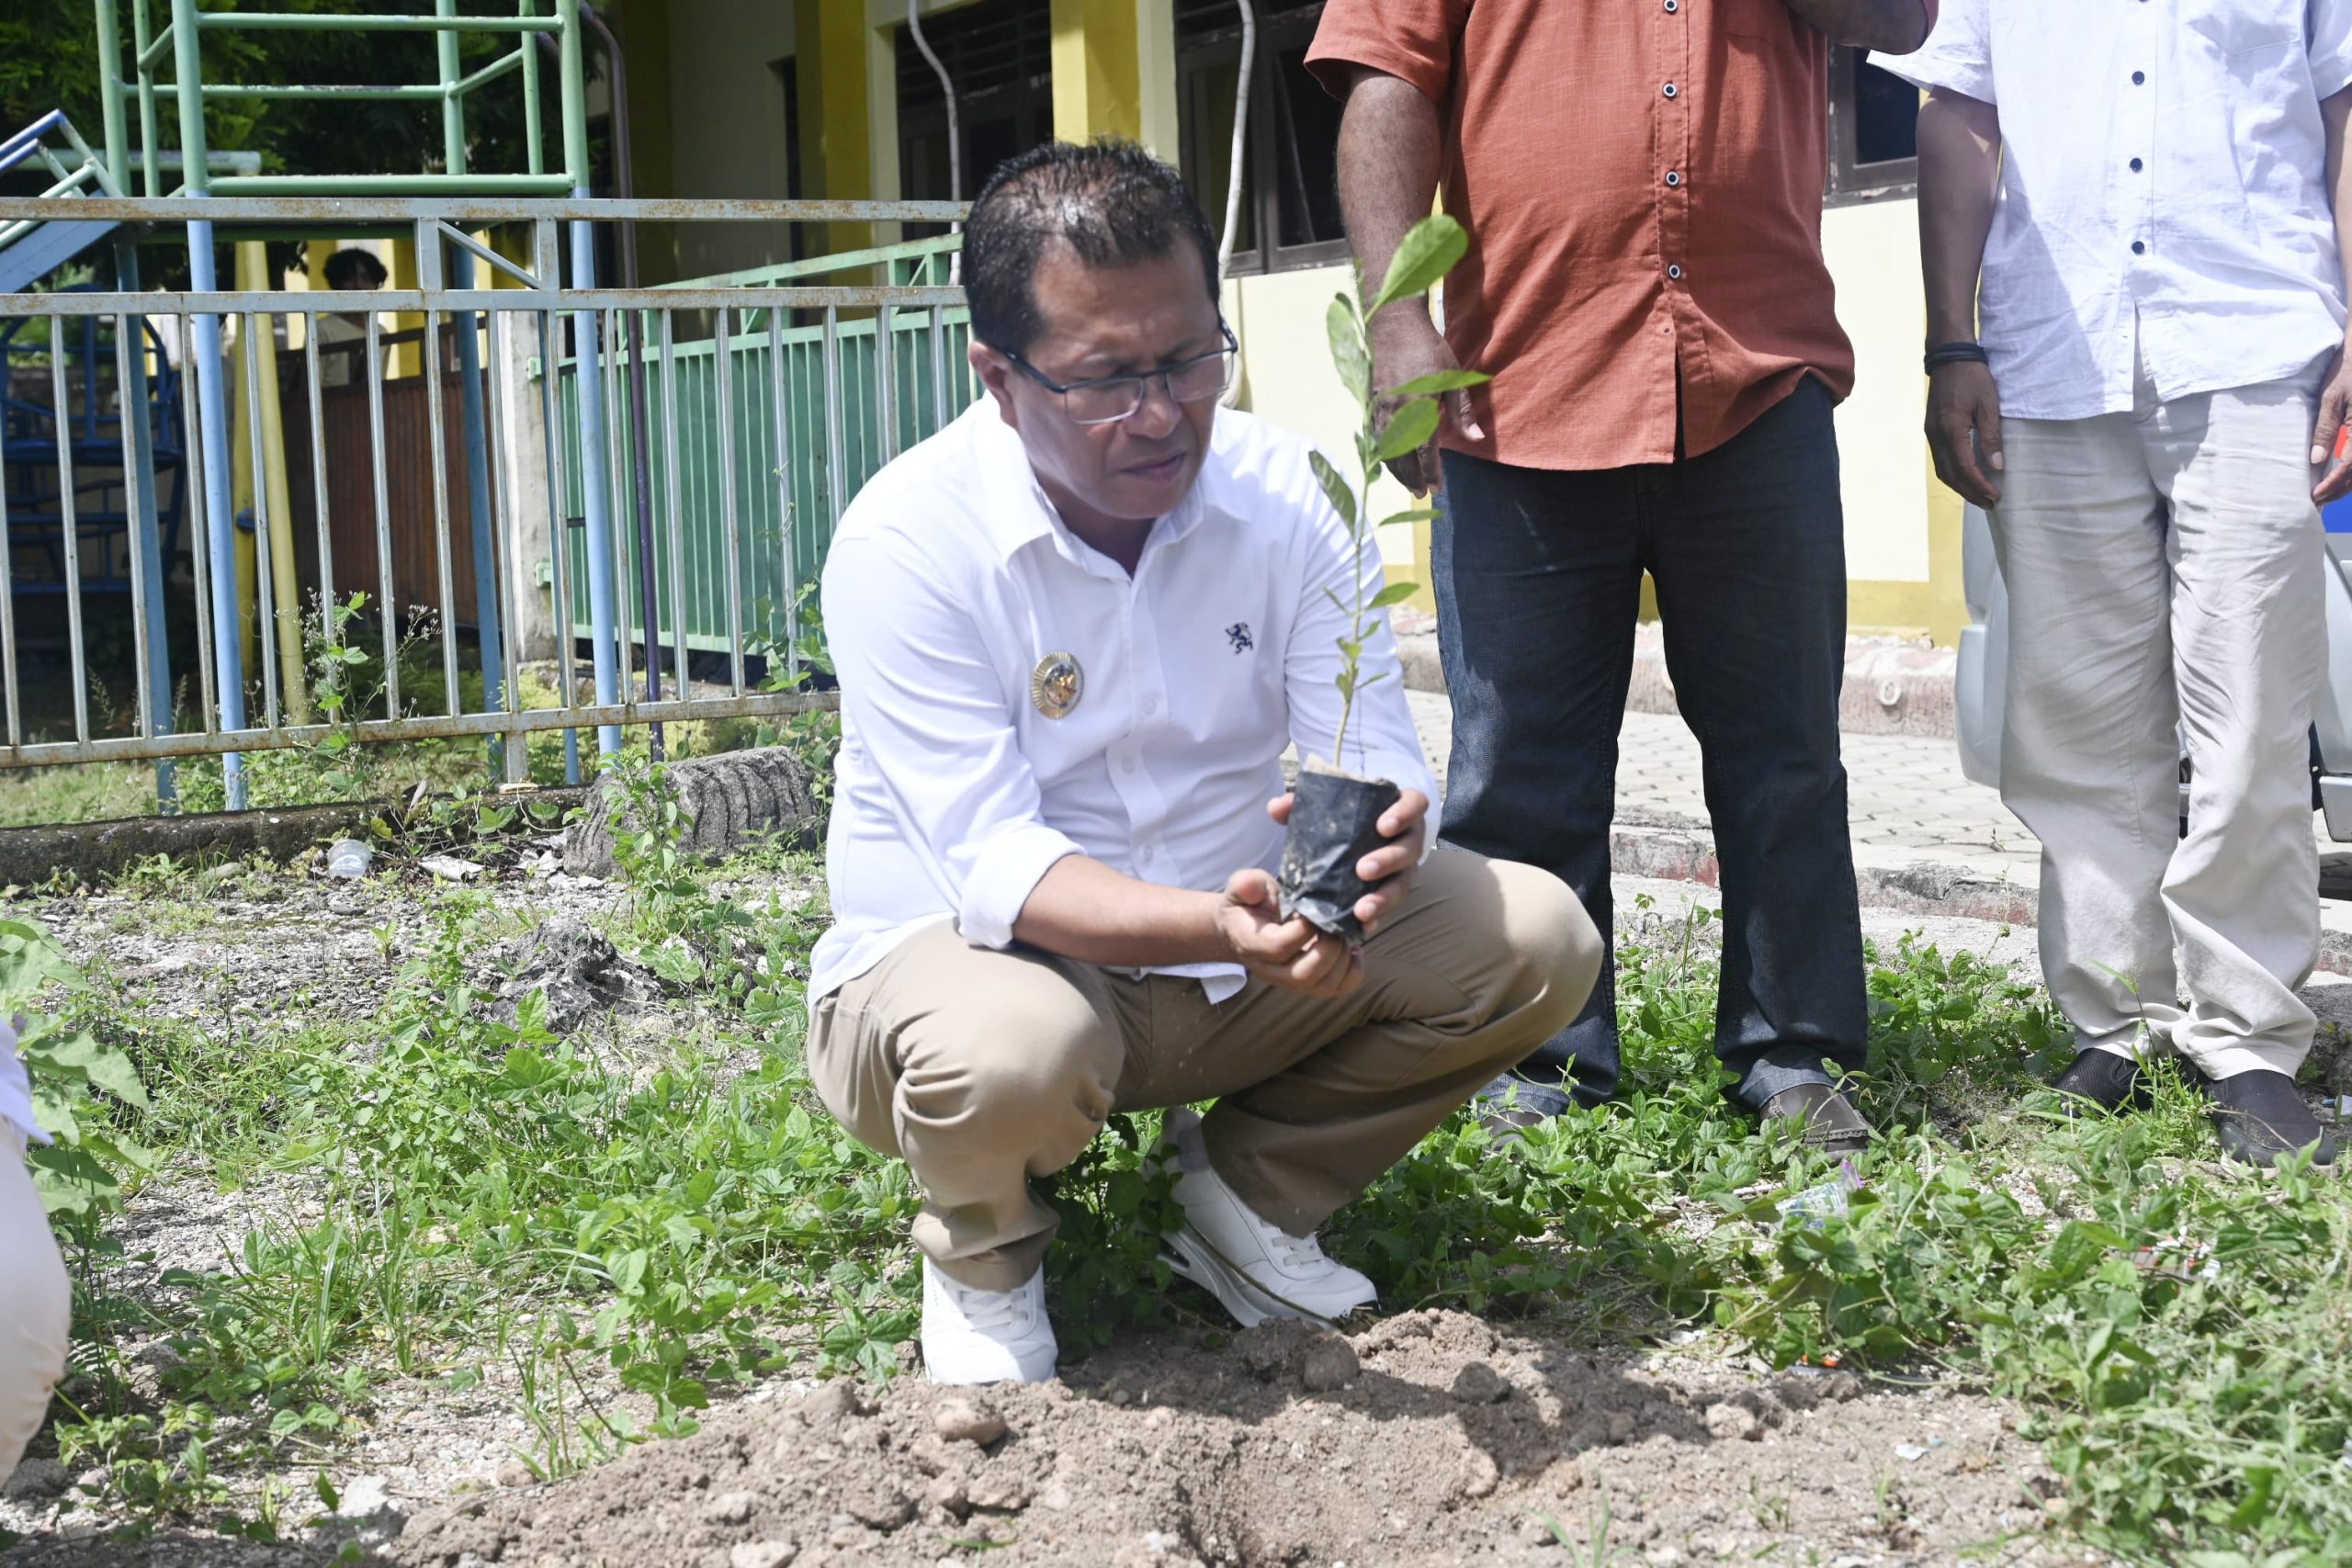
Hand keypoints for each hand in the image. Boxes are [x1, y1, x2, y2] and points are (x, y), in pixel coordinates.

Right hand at [1213, 868, 1363, 997]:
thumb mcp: (1241, 886)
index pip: (1280, 947)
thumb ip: (1246, 884)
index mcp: (1252, 945)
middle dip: (1329, 948)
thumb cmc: (1247, 904)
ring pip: (1323, 986)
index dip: (1303, 930)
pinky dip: (1353, 971)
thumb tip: (1256, 890)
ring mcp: (1290, 982)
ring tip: (1344, 934)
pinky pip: (1338, 989)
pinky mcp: (1309, 985)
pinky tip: (1352, 949)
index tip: (1313, 910)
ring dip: (1343, 959)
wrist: (1244, 928)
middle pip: (1304, 974)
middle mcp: (1270, 971)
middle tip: (1335, 924)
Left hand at [1267, 787, 1429, 938]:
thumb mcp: (1325, 807)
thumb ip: (1300, 804)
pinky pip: (1391, 906)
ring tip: (1362, 909)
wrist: (1349, 841)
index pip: (1415, 804)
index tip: (1382, 826)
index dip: (1404, 813)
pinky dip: (1378, 917)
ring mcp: (1405, 867)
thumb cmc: (1342, 817)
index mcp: (1399, 808)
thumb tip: (1276, 807)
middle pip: (1411, 848)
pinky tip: (1363, 926)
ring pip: (1403, 883)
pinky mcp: (1394, 890)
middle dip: (1389, 860)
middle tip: (1363, 870)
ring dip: (1384, 897)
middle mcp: (1408, 838)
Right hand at [1368, 310, 1484, 495]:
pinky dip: (1383, 453)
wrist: (1394, 326)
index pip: (1424, 451)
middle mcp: (1396, 413)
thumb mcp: (1453, 377)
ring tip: (1407, 483)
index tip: (1436, 489)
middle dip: (1411, 478)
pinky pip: (1375, 437)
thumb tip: (1475, 439)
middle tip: (1421, 494)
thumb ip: (1462, 412)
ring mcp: (1379, 409)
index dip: (1430, 472)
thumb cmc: (1429, 349)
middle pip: (1401, 457)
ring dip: (1396, 470)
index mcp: (1419, 407)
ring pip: (1385, 450)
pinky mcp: (1370, 404)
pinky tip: (1391, 461)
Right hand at [1926, 359, 2004, 506]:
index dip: (1980, 484)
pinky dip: (1953, 473)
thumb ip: (1991, 436)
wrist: (1949, 358)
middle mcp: (1936, 435)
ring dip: (1960, 486)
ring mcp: (1931, 434)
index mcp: (1951, 429)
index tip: (1996, 495)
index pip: (1965, 467)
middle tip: (1989, 503)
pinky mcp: (1931, 430)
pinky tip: (1966, 476)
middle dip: (1970, 492)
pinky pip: (1940, 460)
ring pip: (1943, 470)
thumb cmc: (1973, 377)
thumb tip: (1997, 465)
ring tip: (1979, 495)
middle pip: (1950, 475)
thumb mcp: (1989, 404)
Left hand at [2312, 339, 2351, 505]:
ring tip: (2327, 491)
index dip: (2333, 483)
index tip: (2315, 495)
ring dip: (2349, 482)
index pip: (2350, 465)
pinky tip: (2339, 474)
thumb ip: (2326, 429)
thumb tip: (2316, 460)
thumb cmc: (2349, 370)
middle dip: (2341, 488)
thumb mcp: (2332, 398)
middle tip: (2318, 500)